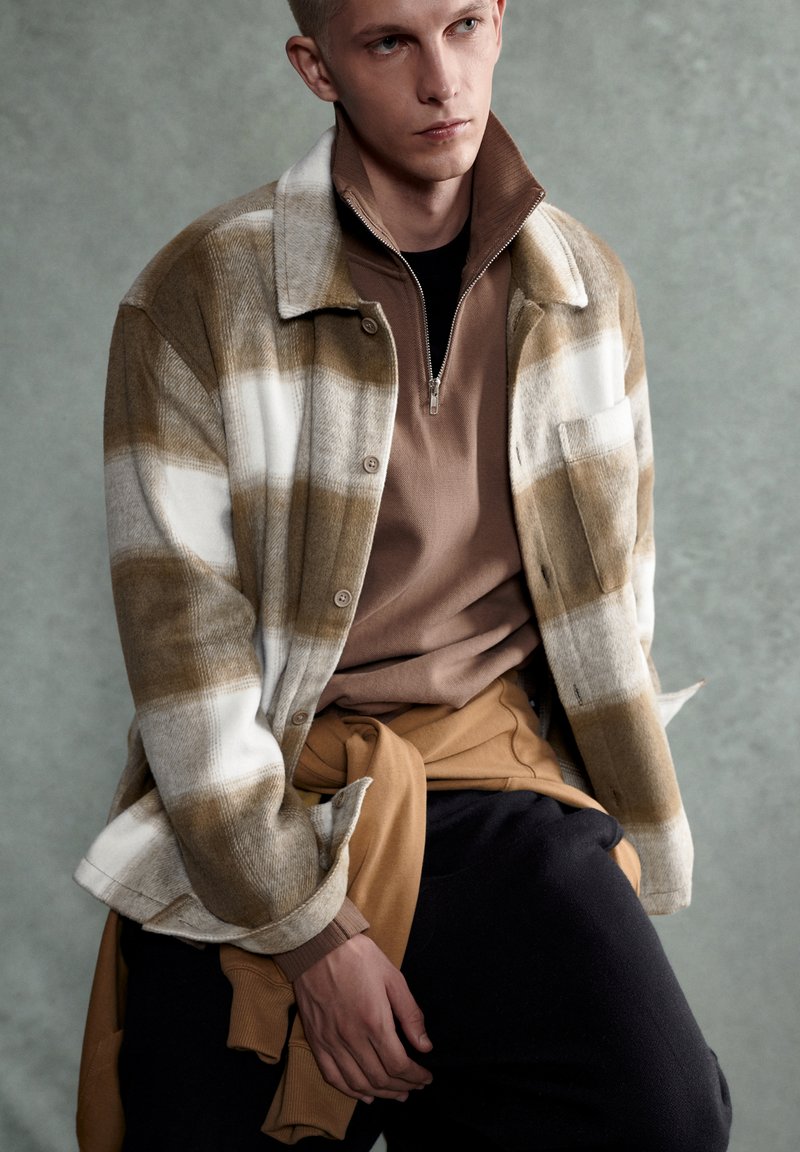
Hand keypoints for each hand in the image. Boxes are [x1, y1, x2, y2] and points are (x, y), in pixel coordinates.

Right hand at [293, 933, 432, 1103]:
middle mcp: (351, 1037)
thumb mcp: (393, 978)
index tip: (426, 1077)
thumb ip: (410, 1014)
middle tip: (414, 1087)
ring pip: (357, 1083)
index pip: (399, 1064)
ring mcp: (331, 1041)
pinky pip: (332, 1076)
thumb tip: (425, 1045)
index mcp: (374, 1021)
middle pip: (380, 1078)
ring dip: (380, 1094)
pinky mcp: (316, 1040)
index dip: (416, 1076)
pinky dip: (349, 1091)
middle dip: (402, 1087)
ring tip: (396, 1094)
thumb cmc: (357, 957)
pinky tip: (363, 1093)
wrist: (318, 945)